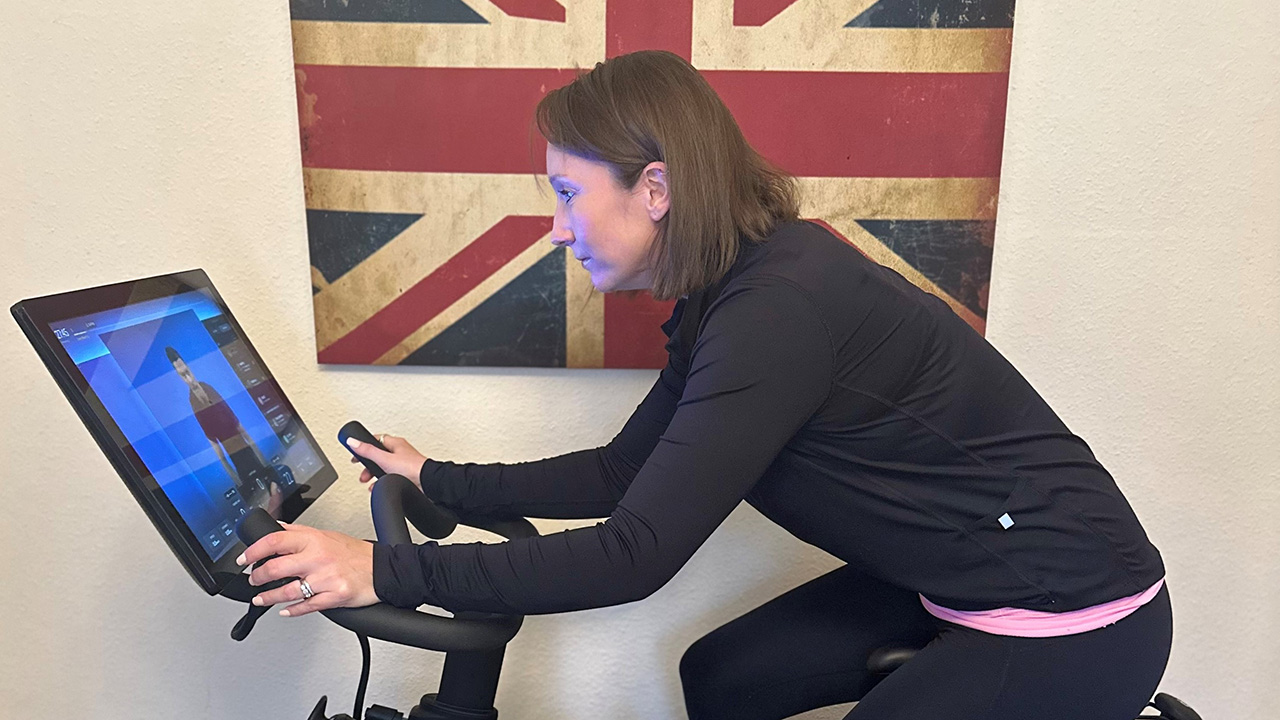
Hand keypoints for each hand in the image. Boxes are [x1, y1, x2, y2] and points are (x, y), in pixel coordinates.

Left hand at [237, 523, 378, 616]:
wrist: (383, 570)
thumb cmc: (355, 553)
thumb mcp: (325, 535)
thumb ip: (298, 531)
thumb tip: (275, 526)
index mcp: (314, 539)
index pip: (275, 541)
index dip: (254, 551)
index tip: (244, 559)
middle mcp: (318, 557)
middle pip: (276, 568)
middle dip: (258, 577)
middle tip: (253, 581)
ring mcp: (326, 578)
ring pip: (288, 591)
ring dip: (269, 597)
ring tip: (261, 599)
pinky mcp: (334, 596)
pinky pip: (307, 606)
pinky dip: (292, 610)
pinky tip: (285, 610)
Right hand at [347, 433, 426, 490]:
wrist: (427, 482)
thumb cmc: (411, 468)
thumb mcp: (384, 459)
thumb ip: (367, 451)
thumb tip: (353, 441)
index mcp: (395, 443)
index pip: (374, 440)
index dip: (363, 446)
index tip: (355, 453)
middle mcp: (400, 451)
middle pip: (378, 455)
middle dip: (368, 465)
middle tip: (362, 472)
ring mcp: (403, 463)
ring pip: (383, 467)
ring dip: (374, 474)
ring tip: (368, 482)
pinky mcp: (406, 475)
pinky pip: (390, 476)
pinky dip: (382, 481)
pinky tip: (378, 487)